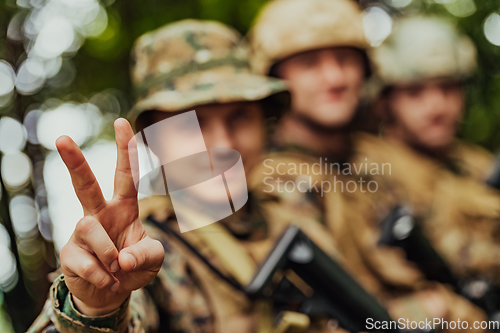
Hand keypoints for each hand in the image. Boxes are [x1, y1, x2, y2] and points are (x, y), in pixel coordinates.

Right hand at [57, 119, 163, 315]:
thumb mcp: (154, 259)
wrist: (112, 293)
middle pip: (85, 184)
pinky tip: (108, 280)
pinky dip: (102, 275)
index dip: (126, 150)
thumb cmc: (135, 266)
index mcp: (124, 208)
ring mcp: (82, 233)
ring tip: (117, 270)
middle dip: (75, 161)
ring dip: (108, 253)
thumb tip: (122, 259)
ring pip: (89, 228)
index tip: (122, 122)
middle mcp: (100, 214)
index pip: (125, 174)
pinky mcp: (69, 254)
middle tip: (62, 138)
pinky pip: (84, 261)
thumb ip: (147, 255)